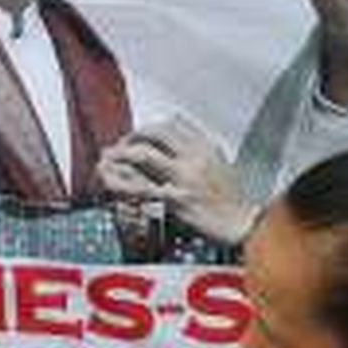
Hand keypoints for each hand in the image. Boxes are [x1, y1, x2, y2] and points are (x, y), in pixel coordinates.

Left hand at [97, 115, 256, 244]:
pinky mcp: (176, 200)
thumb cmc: (232, 200)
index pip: (171, 124)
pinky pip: (142, 187)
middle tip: (118, 148)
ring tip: (106, 159)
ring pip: (143, 156)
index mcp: (206, 146)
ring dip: (120, 155)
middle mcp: (194, 157)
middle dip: (131, 138)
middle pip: (154, 134)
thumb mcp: (220, 165)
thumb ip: (198, 151)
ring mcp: (184, 178)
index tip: (137, 137)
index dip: (148, 128)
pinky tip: (110, 182)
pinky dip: (122, 183)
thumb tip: (176, 140)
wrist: (241, 223)